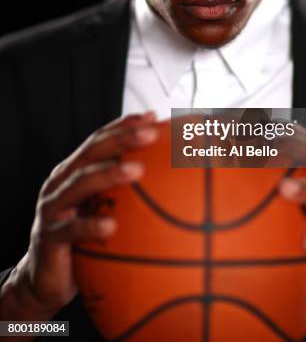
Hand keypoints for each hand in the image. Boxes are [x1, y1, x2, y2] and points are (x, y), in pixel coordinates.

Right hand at [10, 112, 157, 317]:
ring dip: (108, 174)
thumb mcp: (102, 209)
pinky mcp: (48, 237)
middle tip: (151, 133)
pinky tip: (112, 225)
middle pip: (91, 152)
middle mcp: (61, 183)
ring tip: (137, 169)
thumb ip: (125, 192)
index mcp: (75, 171)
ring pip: (79, 184)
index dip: (124, 125)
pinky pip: (70, 230)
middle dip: (121, 138)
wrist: (44, 280)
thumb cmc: (81, 239)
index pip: (99, 140)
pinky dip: (90, 226)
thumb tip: (170, 177)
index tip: (153, 118)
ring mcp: (52, 208)